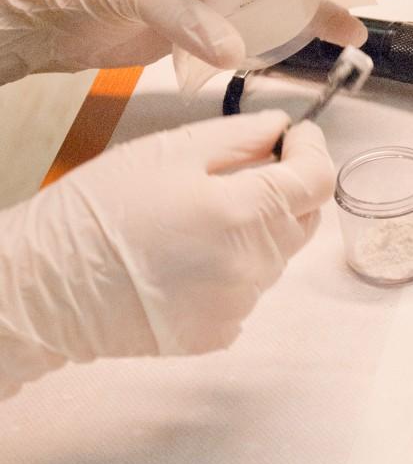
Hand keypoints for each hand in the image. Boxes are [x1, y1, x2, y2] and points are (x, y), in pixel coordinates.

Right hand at [0, 112, 333, 391]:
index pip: (316, 182)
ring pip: (276, 256)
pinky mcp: (219, 333)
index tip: (298, 136)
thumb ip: (237, 137)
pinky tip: (189, 257)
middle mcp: (250, 266)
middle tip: (244, 171)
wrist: (45, 287)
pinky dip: (234, 268)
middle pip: (302, 220)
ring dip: (258, 230)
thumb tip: (281, 129)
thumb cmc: (97, 212)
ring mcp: (238, 306)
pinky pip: (248, 290)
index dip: (312, 151)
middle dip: (286, 190)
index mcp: (242, 213)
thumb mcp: (166, 152)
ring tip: (199, 219)